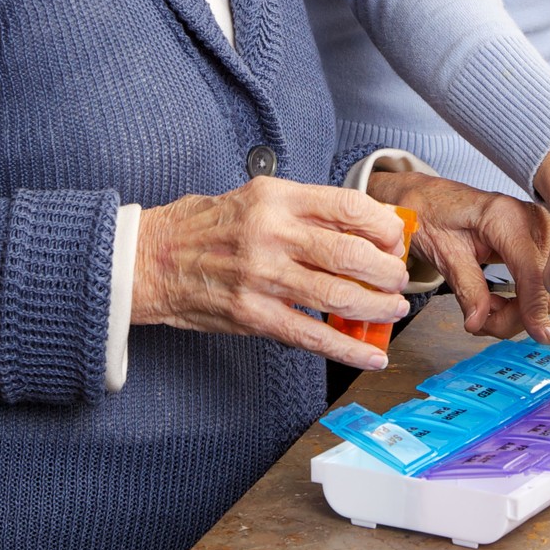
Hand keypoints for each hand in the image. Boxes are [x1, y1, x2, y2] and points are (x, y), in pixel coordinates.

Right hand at [132, 177, 409, 369]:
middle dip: (387, 270)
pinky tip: (371, 353)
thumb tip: (362, 227)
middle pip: (350, 253)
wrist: (150, 259)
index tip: (395, 238)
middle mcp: (271, 234)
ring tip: (393, 309)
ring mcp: (261, 276)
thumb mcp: (258, 196)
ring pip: (336, 295)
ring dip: (376, 306)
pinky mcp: (252, 315)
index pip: (348, 207)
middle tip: (399, 279)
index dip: (383, 226)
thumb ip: (306, 209)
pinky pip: (310, 334)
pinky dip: (347, 347)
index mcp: (277, 198)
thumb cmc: (207, 226)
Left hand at [362, 169, 549, 342]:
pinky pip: (542, 280)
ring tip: (486, 312)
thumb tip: (480, 322)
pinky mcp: (537, 241)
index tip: (541, 337)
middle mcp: (530, 219)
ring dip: (521, 312)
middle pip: (545, 283)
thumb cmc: (432, 214)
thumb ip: (466, 288)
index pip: (532, 271)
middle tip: (483, 326)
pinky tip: (498, 302)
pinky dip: (523, 301)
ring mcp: (539, 229)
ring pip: (547, 287)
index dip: (536, 308)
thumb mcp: (443, 253)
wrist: (430, 198)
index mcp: (505, 217)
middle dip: (518, 315)